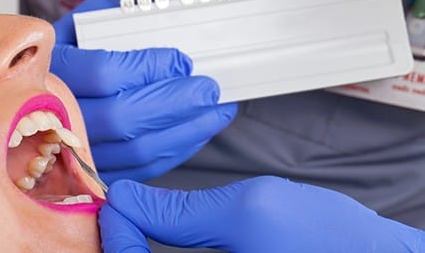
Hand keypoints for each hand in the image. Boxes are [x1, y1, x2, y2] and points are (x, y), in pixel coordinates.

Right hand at [51, 0, 237, 182]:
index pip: (103, 73)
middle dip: (175, 104)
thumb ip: (125, 23)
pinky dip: (175, 151)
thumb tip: (175, 41)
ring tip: (216, 112)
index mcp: (53, 67)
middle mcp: (57, 113)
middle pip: (121, 118)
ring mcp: (75, 147)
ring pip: (134, 150)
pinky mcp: (96, 167)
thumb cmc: (79, 47)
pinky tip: (196, 132)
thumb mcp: (93, 20)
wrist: (50, 79)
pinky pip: (139, 168)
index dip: (148, 69)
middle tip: (208, 89)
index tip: (181, 61)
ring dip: (184, 132)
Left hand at [99, 177, 424, 252]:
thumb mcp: (249, 212)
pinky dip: (164, 247)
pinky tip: (169, 227)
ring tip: (140, 211)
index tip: (118, 202)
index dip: (117, 233)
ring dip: (141, 242)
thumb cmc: (328, 243)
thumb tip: (131, 198)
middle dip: (124, 239)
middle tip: (123, 206)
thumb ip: (182, 210)